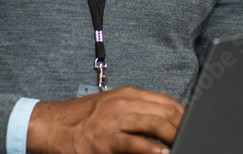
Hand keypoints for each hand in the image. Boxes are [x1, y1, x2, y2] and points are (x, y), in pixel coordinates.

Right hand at [26, 86, 184, 153]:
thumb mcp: (111, 107)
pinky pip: (135, 143)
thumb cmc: (80, 120)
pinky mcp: (106, 140)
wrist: (48, 125)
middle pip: (166, 111)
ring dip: (175, 136)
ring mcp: (115, 121)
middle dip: (184, 126)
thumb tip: (162, 124)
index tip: (194, 125)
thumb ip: (136, 112)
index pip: (166, 101)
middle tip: (194, 137)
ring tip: (186, 144)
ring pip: (156, 123)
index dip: (184, 114)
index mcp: (128, 95)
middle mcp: (124, 104)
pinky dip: (154, 150)